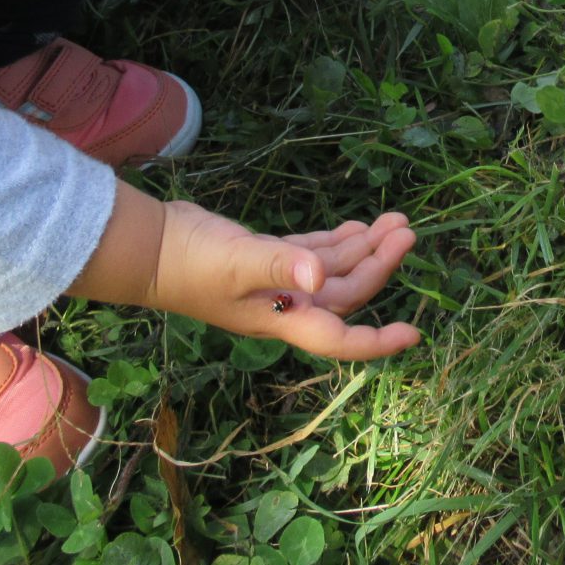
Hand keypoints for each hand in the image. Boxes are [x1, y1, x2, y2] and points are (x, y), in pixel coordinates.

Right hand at [150, 202, 420, 360]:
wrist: (151, 247)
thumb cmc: (192, 263)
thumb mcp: (239, 263)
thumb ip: (280, 264)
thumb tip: (319, 276)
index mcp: (284, 317)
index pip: (340, 337)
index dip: (378, 341)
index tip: (414, 333)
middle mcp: (286, 305)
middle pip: (347, 293)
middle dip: (379, 265)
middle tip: (406, 232)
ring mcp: (277, 282)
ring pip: (335, 270)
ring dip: (364, 249)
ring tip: (395, 222)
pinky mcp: (267, 257)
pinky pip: (314, 254)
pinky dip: (337, 242)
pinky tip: (359, 226)